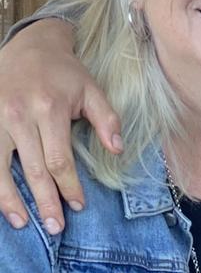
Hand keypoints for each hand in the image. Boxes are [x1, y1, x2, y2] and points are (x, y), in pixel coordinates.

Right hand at [0, 19, 120, 232]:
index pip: (58, 159)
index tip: (79, 205)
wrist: (30, 46)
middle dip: (45, 201)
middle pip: (32, 170)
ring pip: (0, 169)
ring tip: (24, 223)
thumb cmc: (65, 72)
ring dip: (11, 200)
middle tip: (56, 226)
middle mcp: (20, 117)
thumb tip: (117, 150)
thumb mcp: (92, 89)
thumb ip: (107, 119)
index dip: (69, 186)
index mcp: (50, 109)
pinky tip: (1, 202)